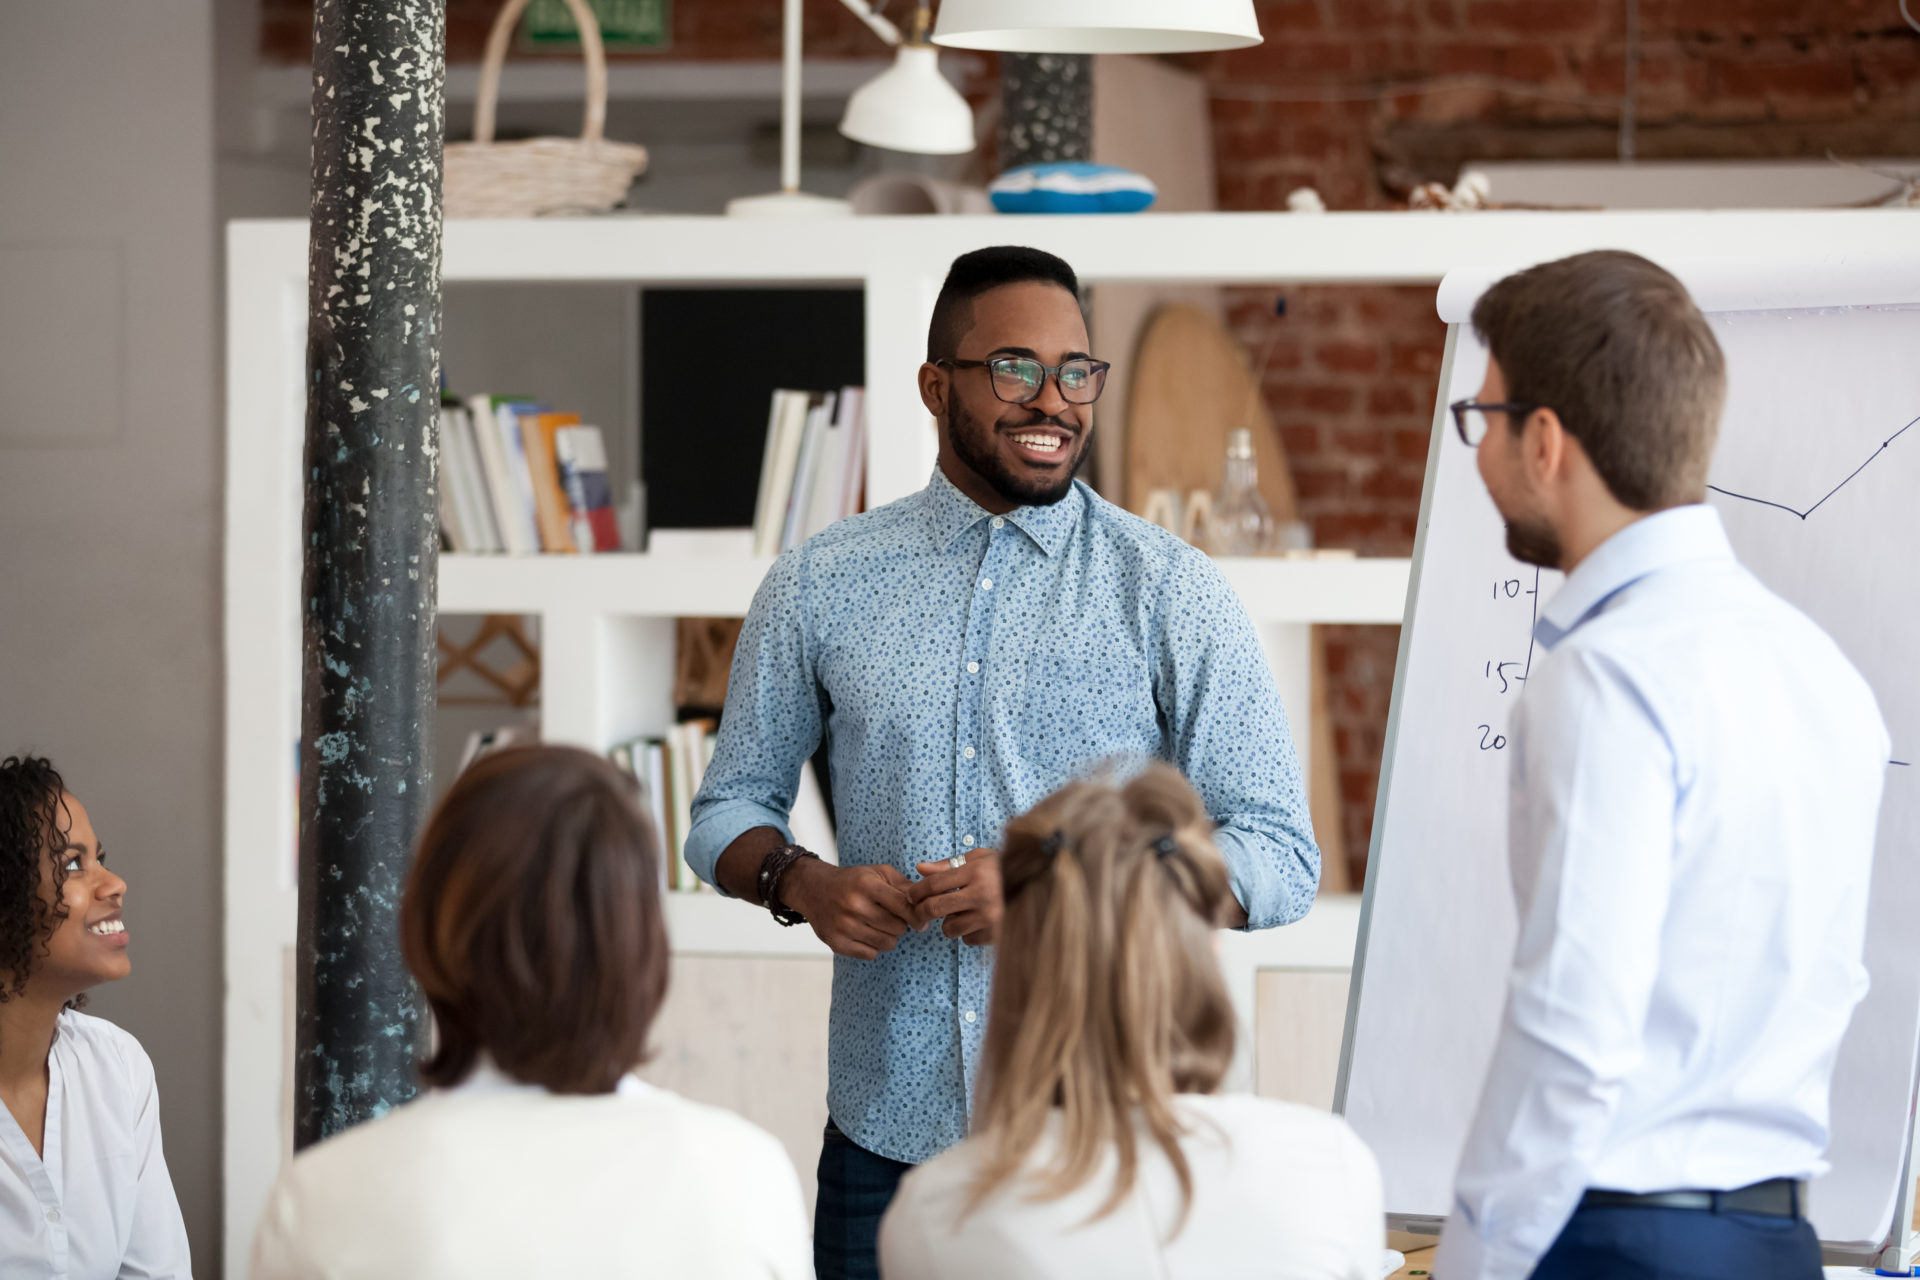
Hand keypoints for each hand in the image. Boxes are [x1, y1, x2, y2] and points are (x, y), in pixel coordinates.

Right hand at [779, 859, 915, 960]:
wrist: (814, 889)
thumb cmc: (853, 881)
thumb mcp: (878, 873)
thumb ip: (904, 886)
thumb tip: (927, 903)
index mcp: (867, 885)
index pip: (904, 906)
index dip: (917, 916)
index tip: (921, 921)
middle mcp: (854, 905)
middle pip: (898, 928)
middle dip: (900, 924)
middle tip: (891, 918)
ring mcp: (844, 926)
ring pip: (887, 943)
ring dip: (888, 936)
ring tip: (878, 925)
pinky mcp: (836, 943)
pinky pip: (871, 954)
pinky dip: (873, 947)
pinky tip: (865, 933)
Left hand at [907, 850, 1002, 945]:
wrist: (1037, 886)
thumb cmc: (1002, 870)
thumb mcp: (978, 859)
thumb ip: (947, 865)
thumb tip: (920, 869)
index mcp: (976, 872)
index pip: (934, 884)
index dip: (916, 891)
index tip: (911, 896)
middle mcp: (983, 895)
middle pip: (935, 908)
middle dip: (921, 912)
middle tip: (920, 912)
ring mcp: (990, 917)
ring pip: (949, 928)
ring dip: (949, 923)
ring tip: (960, 913)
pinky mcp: (996, 934)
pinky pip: (967, 939)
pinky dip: (967, 932)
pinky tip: (977, 921)